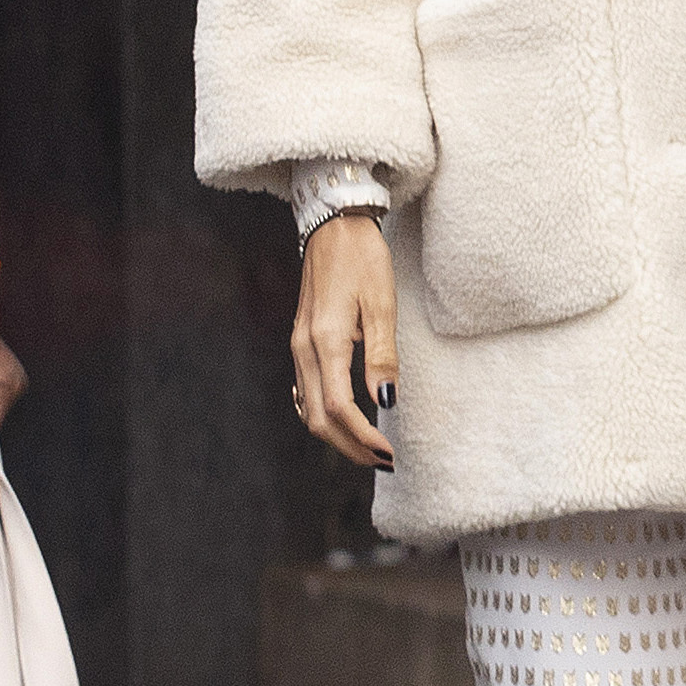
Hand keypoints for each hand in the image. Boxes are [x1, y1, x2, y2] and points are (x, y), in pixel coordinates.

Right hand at [289, 213, 396, 469]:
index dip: (363, 437)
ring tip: (368, 447)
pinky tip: (342, 419)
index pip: (339, 408)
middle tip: (383, 460)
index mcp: (325, 341)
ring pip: (308, 409)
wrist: (333, 225)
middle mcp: (304, 349)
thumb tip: (386, 403)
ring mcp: (297, 346)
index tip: (388, 453)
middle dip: (350, 447)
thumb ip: (382, 356)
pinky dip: (322, 415)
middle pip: (318, 419)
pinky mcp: (300, 341)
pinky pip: (304, 391)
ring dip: (337, 435)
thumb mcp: (381, 304)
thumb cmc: (362, 259)